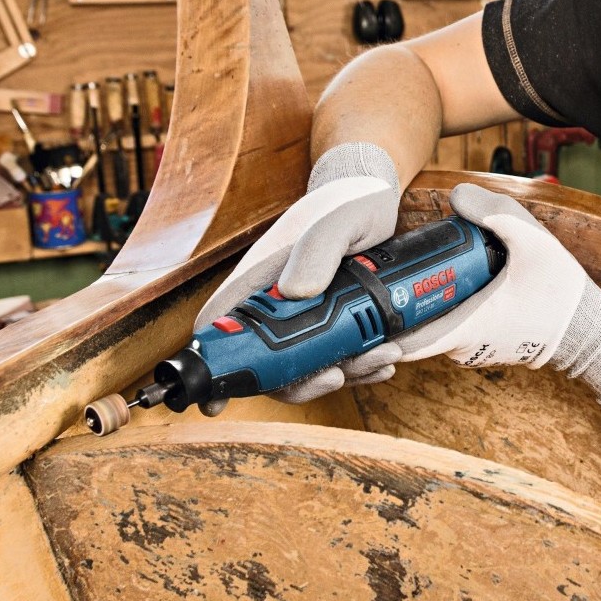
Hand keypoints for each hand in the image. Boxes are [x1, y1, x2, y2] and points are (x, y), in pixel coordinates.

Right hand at [194, 142, 403, 401]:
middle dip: (301, 382)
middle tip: (337, 375)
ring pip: (308, 365)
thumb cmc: (351, 202)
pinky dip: (361, 366)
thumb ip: (317, 249)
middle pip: (267, 363)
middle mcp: (277, 302)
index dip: (213, 364)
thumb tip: (296, 292)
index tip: (216, 401)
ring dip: (344, 373)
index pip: (219, 324)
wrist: (379, 199)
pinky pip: (339, 356)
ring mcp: (307, 315)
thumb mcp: (340, 219)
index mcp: (261, 278)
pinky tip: (387, 359)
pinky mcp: (335, 321)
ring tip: (382, 357)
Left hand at [392, 182, 600, 405]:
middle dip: (389, 309)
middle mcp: (462, 347)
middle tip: (372, 277)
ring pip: (428, 331)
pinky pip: (446, 331)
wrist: (589, 330)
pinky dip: (435, 312)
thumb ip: (495, 214)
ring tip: (399, 277)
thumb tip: (457, 196)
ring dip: (413, 309)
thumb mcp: (533, 242)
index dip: (374, 331)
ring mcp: (472, 349)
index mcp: (466, 328)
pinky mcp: (482, 344)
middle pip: (408, 333)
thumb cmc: (562, 294)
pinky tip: (436, 285)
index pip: (404, 343)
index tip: (356, 310)